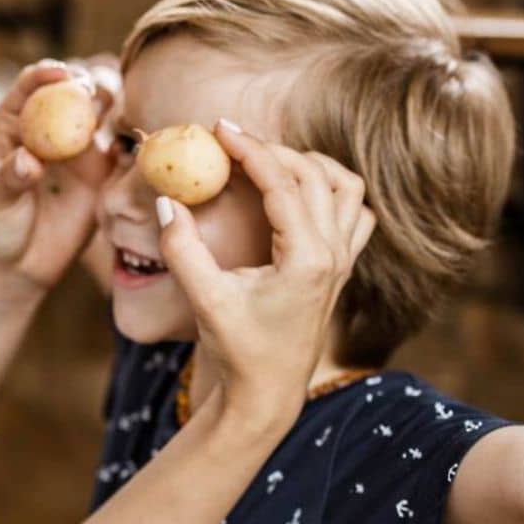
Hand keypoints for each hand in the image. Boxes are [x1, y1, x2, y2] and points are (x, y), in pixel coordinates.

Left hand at [0, 59, 116, 293]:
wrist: (17, 265)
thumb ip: (9, 177)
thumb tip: (30, 161)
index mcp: (15, 123)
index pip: (31, 85)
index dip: (48, 73)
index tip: (63, 74)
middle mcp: (50, 128)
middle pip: (72, 89)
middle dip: (85, 82)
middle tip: (91, 93)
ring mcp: (79, 149)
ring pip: (101, 110)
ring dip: (112, 104)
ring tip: (113, 116)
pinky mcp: (102, 174)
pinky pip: (123, 148)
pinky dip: (132, 140)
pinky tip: (135, 144)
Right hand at [157, 122, 372, 425]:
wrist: (267, 395)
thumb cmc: (237, 351)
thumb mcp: (204, 299)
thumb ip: (183, 249)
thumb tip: (167, 203)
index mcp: (307, 259)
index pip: (282, 182)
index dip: (249, 148)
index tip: (218, 128)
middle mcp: (334, 255)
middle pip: (315, 174)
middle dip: (273, 149)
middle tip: (232, 140)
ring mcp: (343, 263)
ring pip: (347, 188)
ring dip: (311, 165)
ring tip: (268, 159)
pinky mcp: (341, 271)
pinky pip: (355, 214)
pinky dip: (333, 191)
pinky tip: (298, 193)